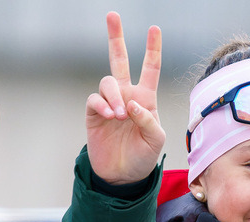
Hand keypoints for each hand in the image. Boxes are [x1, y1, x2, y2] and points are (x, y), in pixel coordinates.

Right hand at [85, 11, 165, 184]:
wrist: (122, 177)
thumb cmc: (143, 158)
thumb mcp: (155, 140)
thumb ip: (148, 119)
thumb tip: (132, 103)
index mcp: (146, 99)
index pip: (150, 69)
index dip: (153, 49)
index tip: (154, 28)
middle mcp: (126, 96)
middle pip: (119, 60)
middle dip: (115, 37)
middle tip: (112, 15)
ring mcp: (109, 104)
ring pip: (108, 82)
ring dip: (114, 95)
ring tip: (119, 115)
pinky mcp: (94, 115)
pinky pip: (95, 99)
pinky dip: (102, 104)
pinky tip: (109, 116)